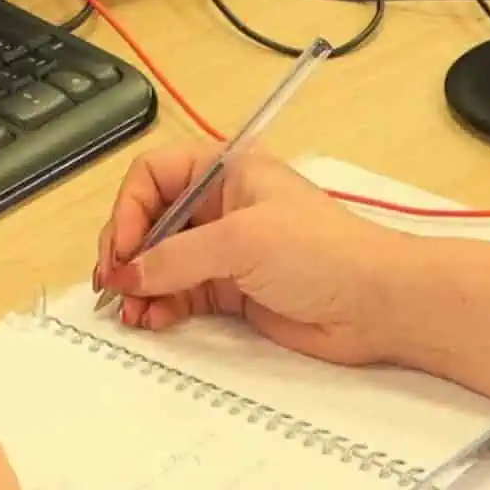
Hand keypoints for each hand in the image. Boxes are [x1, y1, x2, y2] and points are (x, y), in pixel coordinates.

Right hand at [93, 143, 414, 365]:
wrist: (376, 303)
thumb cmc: (325, 251)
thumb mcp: (242, 241)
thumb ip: (176, 257)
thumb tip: (127, 274)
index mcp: (228, 169)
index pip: (154, 174)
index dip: (131, 209)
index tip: (124, 249)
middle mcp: (223, 204)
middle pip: (151, 220)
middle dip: (128, 252)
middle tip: (113, 284)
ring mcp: (227, 249)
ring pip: (161, 262)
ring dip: (140, 285)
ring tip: (130, 312)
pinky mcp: (233, 289)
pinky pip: (179, 293)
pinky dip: (159, 305)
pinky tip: (151, 320)